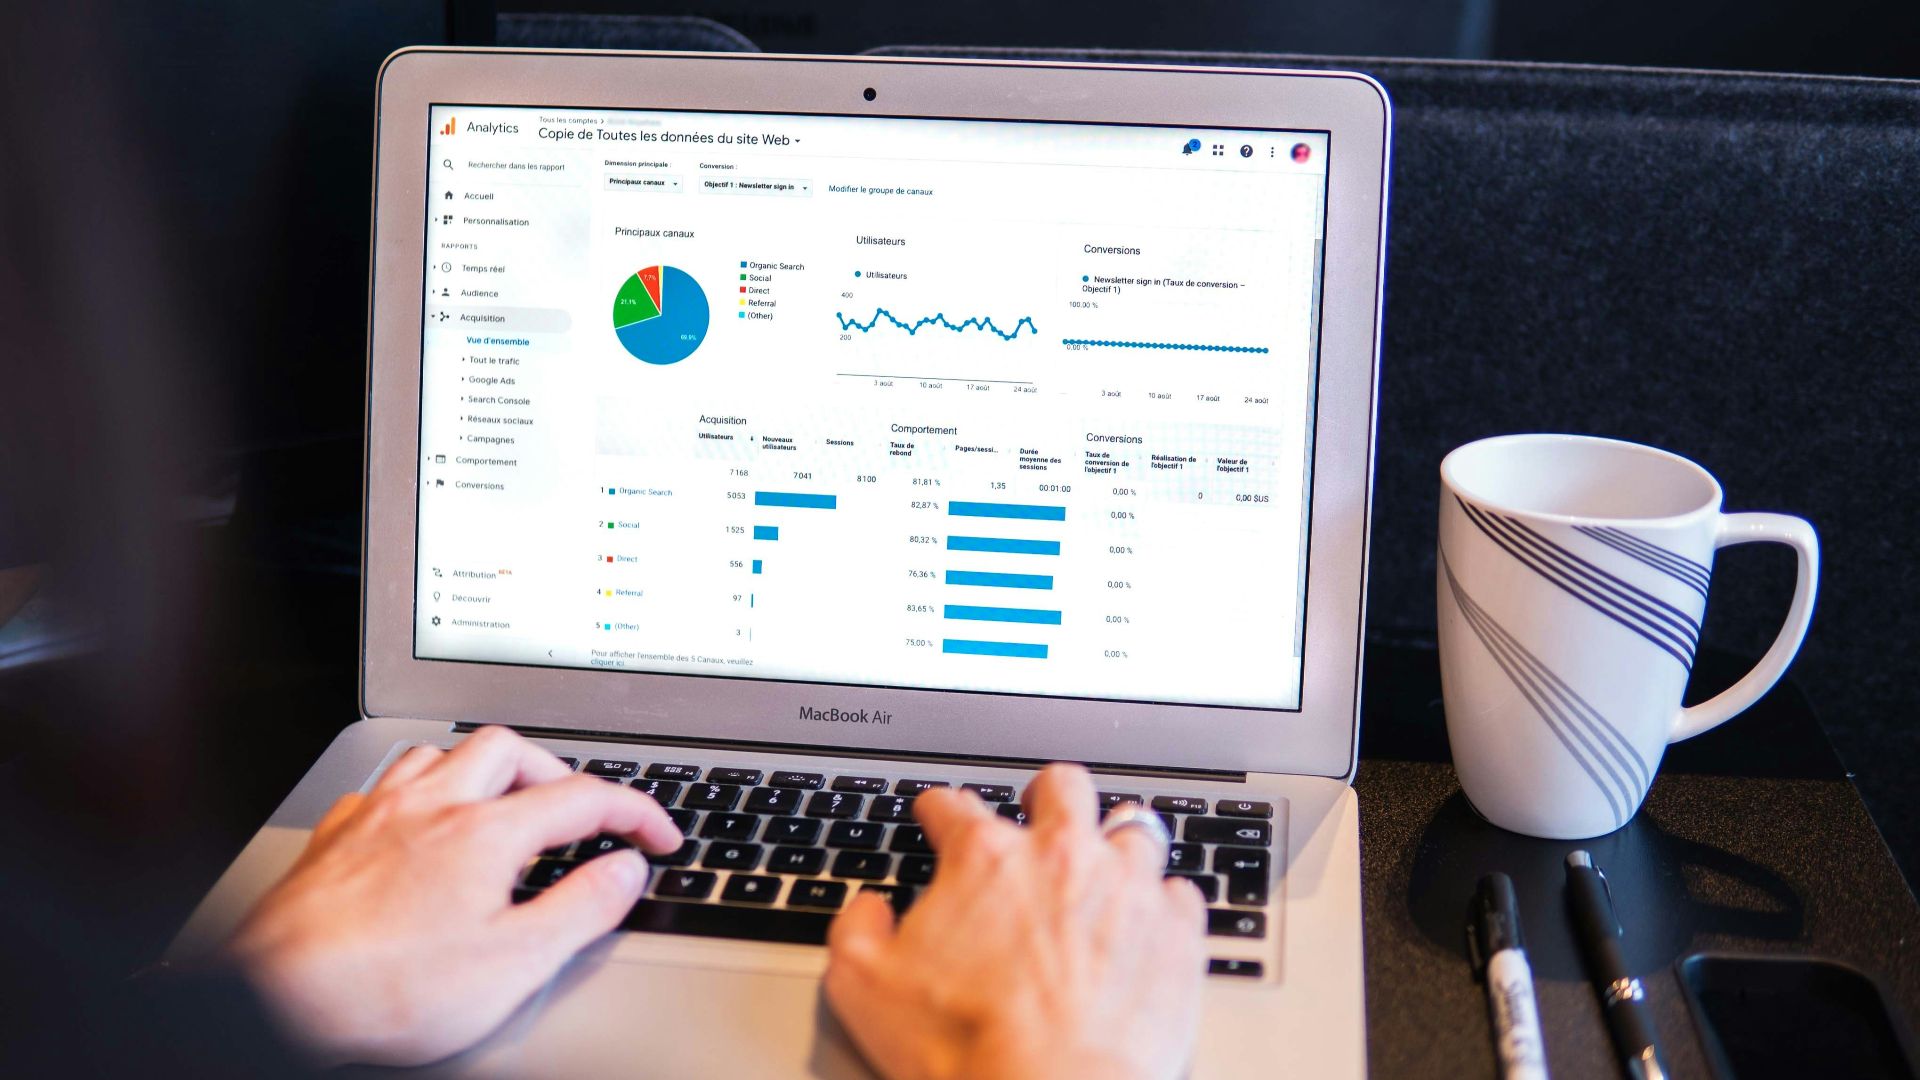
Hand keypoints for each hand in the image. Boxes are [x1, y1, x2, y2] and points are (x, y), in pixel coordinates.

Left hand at [225, 726, 681, 1065]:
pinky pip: (385, 785)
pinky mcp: (334, 838)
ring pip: (440, 752)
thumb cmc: (384, 990)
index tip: (657, 835)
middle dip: (555, 770)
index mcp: (484, 833)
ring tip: (502, 803)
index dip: (634, 812)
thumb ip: (580, 908)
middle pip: (508, 749)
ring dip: (483, 768)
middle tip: (578, 812)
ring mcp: (377, 816)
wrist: (275, 999)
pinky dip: (420, 792)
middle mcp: (431, 807)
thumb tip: (625, 869)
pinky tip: (418, 824)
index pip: (582, 798)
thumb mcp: (512, 964)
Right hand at [823, 764, 1207, 1079]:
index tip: (937, 816)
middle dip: (1044, 794)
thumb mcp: (863, 986)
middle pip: (1061, 786)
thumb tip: (870, 908)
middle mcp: (1061, 856)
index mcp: (984, 860)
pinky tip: (1146, 924)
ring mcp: (1126, 889)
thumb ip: (857, 928)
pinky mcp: (1176, 932)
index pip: (953, 805)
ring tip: (1104, 866)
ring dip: (1113, 843)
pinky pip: (1179, 892)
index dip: (937, 808)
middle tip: (1036, 815)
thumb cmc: (963, 1048)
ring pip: (1132, 828)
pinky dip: (1161, 904)